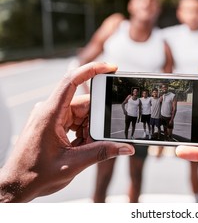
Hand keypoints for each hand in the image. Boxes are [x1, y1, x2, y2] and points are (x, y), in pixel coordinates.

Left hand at [0, 62, 134, 202]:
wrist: (16, 186)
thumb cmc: (35, 175)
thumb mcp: (73, 165)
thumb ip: (101, 153)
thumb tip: (125, 147)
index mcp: (50, 114)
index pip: (71, 81)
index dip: (92, 70)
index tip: (111, 67)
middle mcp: (49, 111)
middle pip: (83, 104)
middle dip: (96, 120)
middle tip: (98, 138)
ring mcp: (50, 117)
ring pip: (80, 114)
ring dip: (89, 129)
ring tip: (85, 148)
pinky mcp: (52, 124)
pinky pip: (74, 121)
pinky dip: (82, 132)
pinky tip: (81, 147)